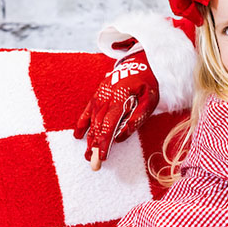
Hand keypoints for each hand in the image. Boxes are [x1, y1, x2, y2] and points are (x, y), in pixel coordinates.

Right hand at [73, 47, 158, 169]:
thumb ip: (136, 119)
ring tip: (88, 155)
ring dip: (89, 138)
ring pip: (92, 119)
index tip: (103, 157)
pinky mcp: (98, 94)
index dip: (105, 141)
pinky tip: (78, 136)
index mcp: (120, 98)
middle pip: (98, 125)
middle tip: (94, 164)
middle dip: (95, 145)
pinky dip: (82, 122)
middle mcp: (106, 96)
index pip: (109, 124)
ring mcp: (100, 94)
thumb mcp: (149, 101)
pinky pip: (88, 110)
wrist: (141, 62)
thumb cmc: (147, 84)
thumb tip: (120, 137)